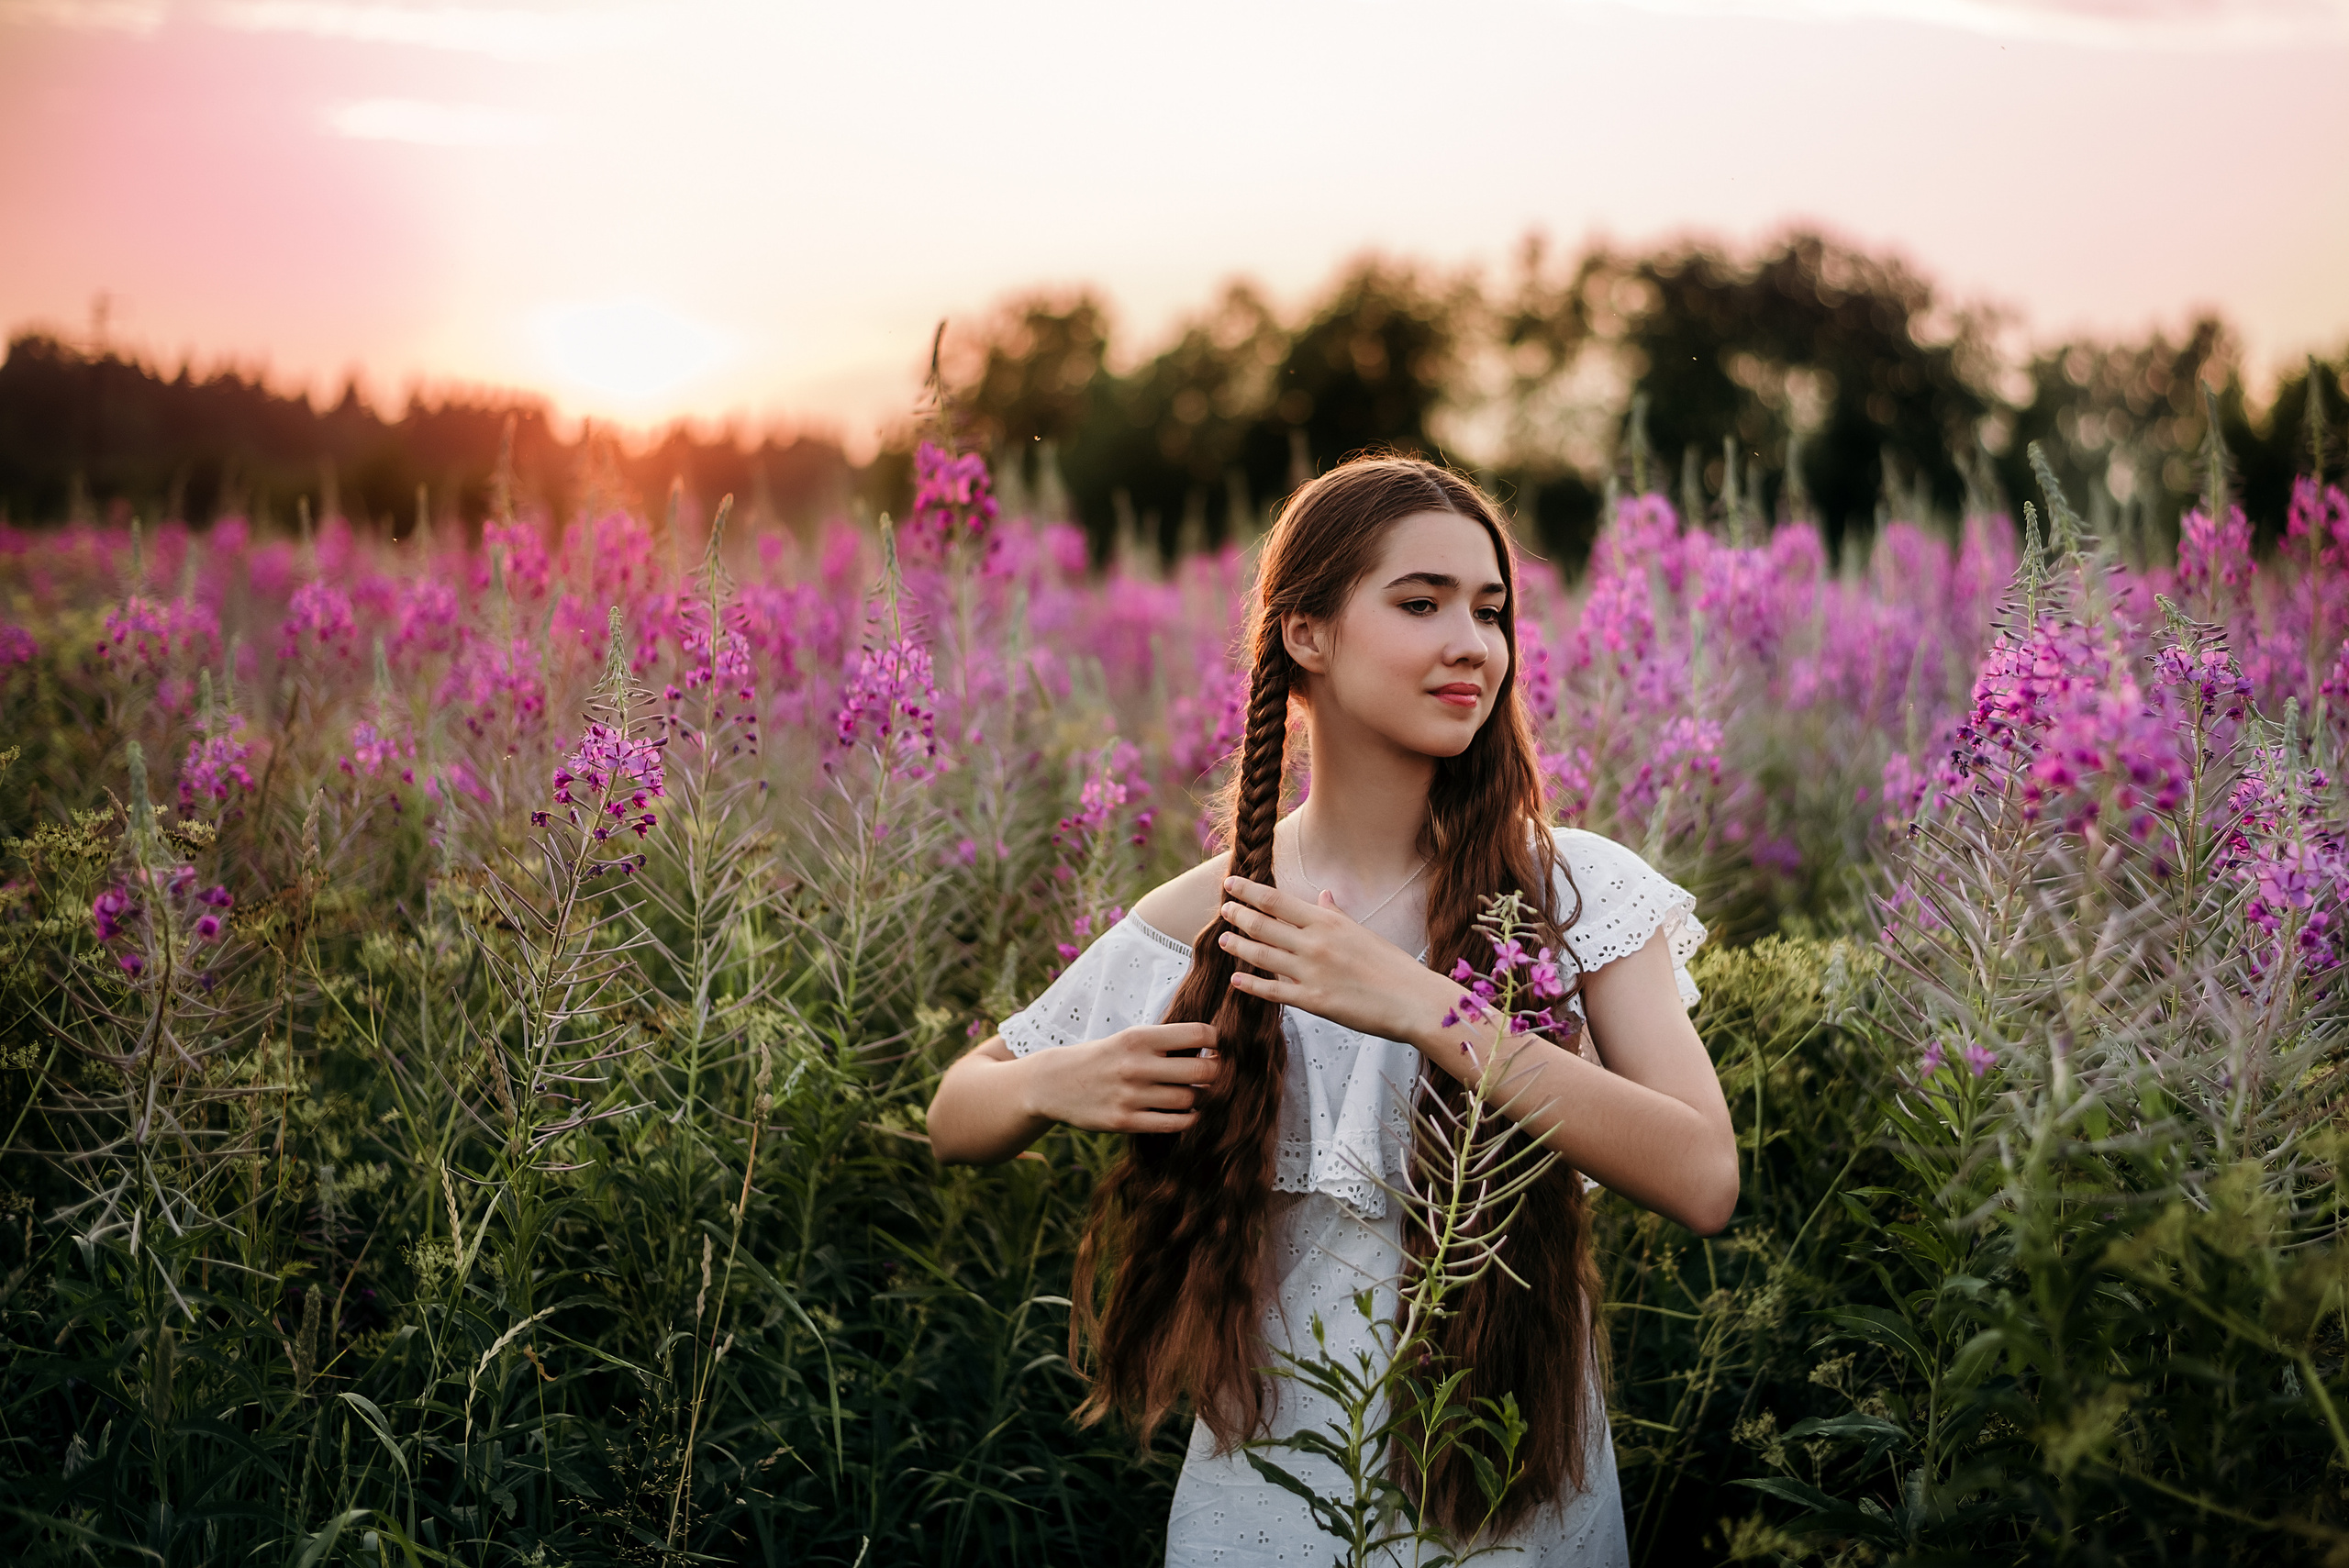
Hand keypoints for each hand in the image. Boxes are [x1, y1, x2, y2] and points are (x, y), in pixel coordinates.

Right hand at [1021, 1022, 1220, 1134]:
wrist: (1054, 1083)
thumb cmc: (1103, 1058)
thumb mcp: (1129, 1039)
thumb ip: (1165, 1042)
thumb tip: (1214, 1046)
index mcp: (1139, 1037)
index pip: (1199, 1034)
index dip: (1217, 1041)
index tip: (1217, 1048)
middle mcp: (1136, 1065)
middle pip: (1201, 1071)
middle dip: (1216, 1073)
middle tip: (1214, 1075)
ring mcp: (1130, 1096)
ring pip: (1189, 1099)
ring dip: (1200, 1098)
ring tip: (1195, 1093)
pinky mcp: (1124, 1122)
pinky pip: (1173, 1124)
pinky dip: (1188, 1119)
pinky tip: (1186, 1113)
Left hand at [1215, 875, 1454, 1046]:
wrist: (1413, 1000)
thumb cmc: (1393, 966)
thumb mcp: (1363, 932)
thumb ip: (1337, 915)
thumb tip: (1323, 896)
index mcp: (1327, 922)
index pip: (1277, 900)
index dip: (1249, 891)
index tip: (1232, 883)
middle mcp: (1314, 943)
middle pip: (1262, 925)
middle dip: (1238, 915)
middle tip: (1223, 909)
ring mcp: (1310, 972)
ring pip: (1261, 956)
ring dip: (1237, 946)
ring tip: (1223, 940)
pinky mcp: (1312, 1001)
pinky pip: (1272, 991)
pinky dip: (1250, 985)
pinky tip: (1237, 981)